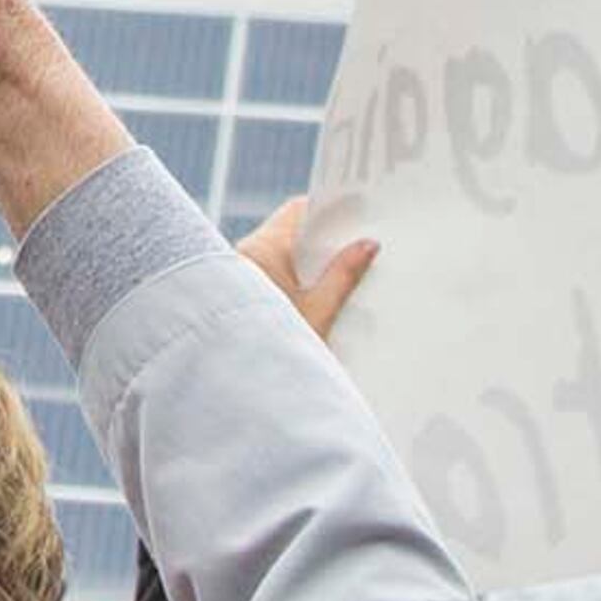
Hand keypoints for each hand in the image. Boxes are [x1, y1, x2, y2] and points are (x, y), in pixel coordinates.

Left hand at [236, 197, 375, 342]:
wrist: (232, 390)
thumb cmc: (268, 352)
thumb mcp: (318, 313)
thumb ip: (343, 277)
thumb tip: (367, 245)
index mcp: (262, 249)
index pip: (299, 211)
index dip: (330, 211)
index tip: (358, 213)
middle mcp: (247, 256)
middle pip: (294, 234)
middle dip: (326, 241)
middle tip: (361, 245)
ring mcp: (242, 276)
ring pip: (286, 256)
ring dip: (313, 264)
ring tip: (349, 272)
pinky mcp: (243, 297)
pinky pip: (275, 277)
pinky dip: (299, 281)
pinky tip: (323, 296)